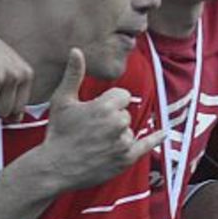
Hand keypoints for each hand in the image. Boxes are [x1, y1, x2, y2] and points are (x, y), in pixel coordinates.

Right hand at [35, 49, 160, 194]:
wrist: (54, 168)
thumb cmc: (57, 133)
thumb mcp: (62, 101)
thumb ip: (73, 74)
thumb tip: (76, 50)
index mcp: (105, 106)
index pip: (123, 96)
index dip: (110, 102)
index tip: (95, 111)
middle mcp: (118, 123)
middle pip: (126, 113)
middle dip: (113, 119)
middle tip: (91, 130)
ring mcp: (123, 142)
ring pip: (129, 130)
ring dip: (118, 134)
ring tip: (96, 143)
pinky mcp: (125, 159)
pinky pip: (145, 145)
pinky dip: (155, 139)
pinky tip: (163, 133)